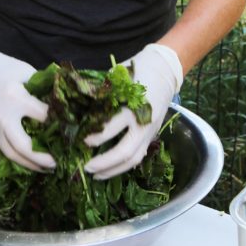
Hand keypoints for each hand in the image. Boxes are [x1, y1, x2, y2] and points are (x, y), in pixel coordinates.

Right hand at [0, 23, 54, 171]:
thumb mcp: (24, 70)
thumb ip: (40, 86)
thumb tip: (57, 99)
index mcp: (16, 98)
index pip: (43, 117)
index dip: (56, 123)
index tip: (65, 129)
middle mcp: (3, 116)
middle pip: (24, 147)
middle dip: (41, 159)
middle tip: (55, 163)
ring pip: (9, 154)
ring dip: (26, 164)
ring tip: (40, 168)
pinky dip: (5, 157)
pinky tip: (17, 160)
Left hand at [84, 44, 182, 179]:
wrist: (165, 70)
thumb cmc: (137, 69)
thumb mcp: (117, 77)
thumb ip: (103, 94)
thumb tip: (80, 108)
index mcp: (133, 105)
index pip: (112, 127)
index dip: (96, 137)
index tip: (82, 140)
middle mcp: (143, 122)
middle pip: (124, 151)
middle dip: (104, 162)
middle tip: (86, 167)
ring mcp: (150, 131)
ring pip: (133, 158)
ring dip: (114, 170)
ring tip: (96, 176)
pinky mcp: (152, 135)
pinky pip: (139, 155)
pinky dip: (124, 165)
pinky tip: (111, 170)